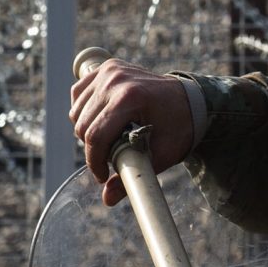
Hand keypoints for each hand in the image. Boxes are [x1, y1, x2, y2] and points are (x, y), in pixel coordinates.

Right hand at [67, 57, 195, 207]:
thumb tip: (107, 199)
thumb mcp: (160, 155)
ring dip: (87, 130)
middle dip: (93, 149)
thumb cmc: (178, 127)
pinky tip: (101, 120)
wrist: (190, 99)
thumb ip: (132, 176)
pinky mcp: (106, 67)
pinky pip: (78, 94)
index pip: (96, 135)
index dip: (94, 162)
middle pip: (83, 125)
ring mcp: (110, 70)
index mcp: (131, 97)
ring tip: (108, 139)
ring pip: (77, 112)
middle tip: (110, 158)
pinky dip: (83, 110)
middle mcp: (116, 80)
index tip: (102, 176)